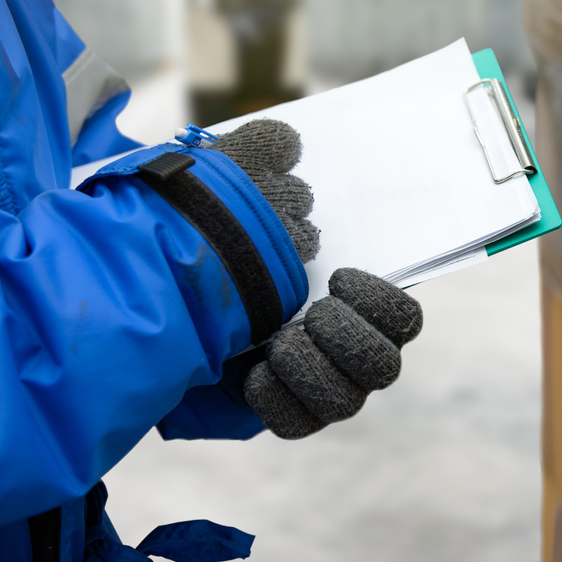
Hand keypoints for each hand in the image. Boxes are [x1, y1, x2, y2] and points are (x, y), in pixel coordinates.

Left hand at [208, 119, 422, 438]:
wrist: (156, 300)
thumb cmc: (207, 244)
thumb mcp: (229, 190)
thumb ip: (258, 156)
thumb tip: (286, 139)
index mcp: (352, 298)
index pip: (404, 318)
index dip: (382, 302)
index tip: (337, 277)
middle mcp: (345, 346)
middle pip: (386, 365)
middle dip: (344, 336)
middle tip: (306, 314)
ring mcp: (318, 386)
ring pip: (347, 401)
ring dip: (309, 366)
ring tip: (274, 343)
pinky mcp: (282, 415)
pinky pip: (298, 422)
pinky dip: (275, 395)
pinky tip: (249, 373)